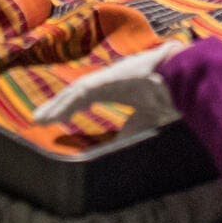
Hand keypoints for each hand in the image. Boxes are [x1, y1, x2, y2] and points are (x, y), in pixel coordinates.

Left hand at [31, 41, 183, 132]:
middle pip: (75, 94)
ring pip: (76, 91)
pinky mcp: (110, 77)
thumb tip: (114, 146)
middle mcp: (108, 80)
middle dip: (56, 107)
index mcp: (116, 88)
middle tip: (37, 121)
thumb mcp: (144, 119)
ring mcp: (108, 76)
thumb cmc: (169, 95)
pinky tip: (57, 113)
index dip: (68, 108)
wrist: (184, 78)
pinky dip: (69, 102)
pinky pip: (84, 90)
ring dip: (57, 106)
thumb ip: (128, 129)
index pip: (85, 98)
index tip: (54, 121)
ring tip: (40, 119)